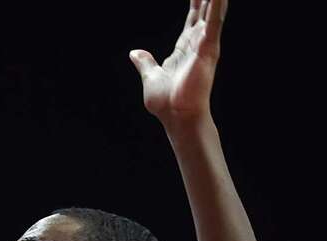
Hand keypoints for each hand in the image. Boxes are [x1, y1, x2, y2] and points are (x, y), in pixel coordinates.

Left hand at [130, 0, 226, 125]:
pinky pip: (214, 23)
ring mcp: (204, 46)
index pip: (192, 20)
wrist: (177, 117)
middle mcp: (198, 44)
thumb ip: (145, 63)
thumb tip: (135, 53)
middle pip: (204, 12)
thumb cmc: (167, 103)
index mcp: (184, 49)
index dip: (195, 4)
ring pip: (213, 13)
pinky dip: (218, 7)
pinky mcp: (208, 49)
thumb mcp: (151, 77)